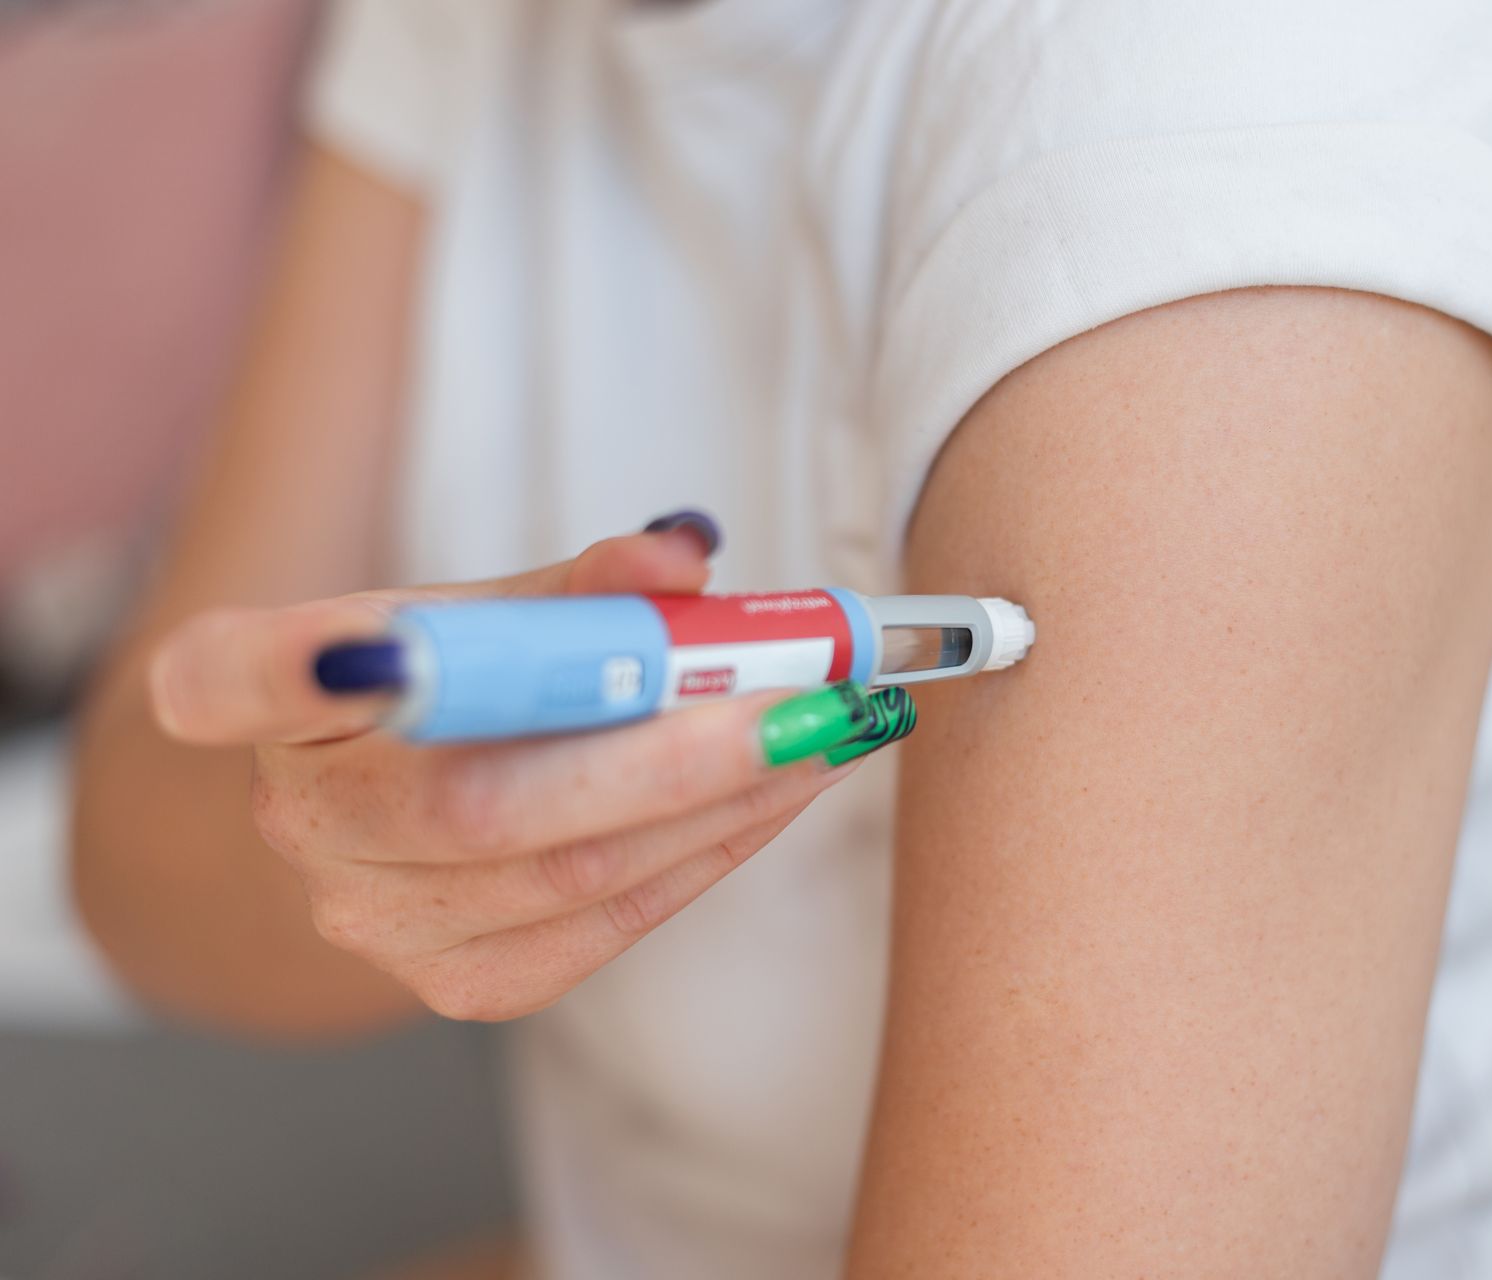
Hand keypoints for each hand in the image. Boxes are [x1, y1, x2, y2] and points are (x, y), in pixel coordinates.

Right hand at [144, 519, 908, 1021]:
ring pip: (574, 877)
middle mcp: (301, 822)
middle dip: (681, 753)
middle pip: (485, 805)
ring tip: (832, 736)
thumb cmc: (463, 682)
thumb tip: (690, 555)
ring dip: (730, 806)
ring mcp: (373, 922)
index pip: (232, 681)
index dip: (283, 669)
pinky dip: (711, 855)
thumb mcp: (494, 607)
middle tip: (816, 700)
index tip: (363, 642)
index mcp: (275, 693)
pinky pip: (609, 927)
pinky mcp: (460, 983)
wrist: (417, 805)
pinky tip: (777, 799)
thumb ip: (582, 583)